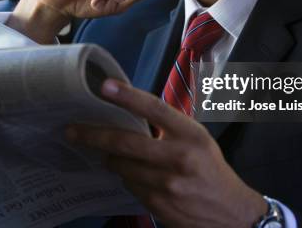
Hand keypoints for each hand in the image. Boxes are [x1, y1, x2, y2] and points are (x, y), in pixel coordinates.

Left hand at [65, 79, 267, 227]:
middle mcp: (179, 157)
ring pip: (122, 166)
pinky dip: (126, 176)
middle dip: (93, 135)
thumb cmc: (210, 168)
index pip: (155, 109)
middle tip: (71, 131)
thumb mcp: (198, 139)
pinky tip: (132, 173)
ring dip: (111, 159)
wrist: (230, 214)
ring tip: (110, 154)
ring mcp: (167, 184)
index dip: (128, 97)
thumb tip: (128, 111)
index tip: (104, 87)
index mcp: (191, 134)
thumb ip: (168, 126)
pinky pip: (128, 185)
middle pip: (125, 142)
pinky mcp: (158, 204)